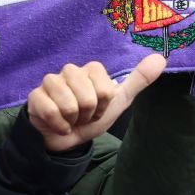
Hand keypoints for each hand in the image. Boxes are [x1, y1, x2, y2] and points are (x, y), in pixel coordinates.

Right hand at [27, 55, 165, 151]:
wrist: (69, 137)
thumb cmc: (93, 115)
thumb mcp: (120, 99)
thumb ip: (139, 79)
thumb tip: (160, 58)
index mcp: (91, 69)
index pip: (106, 90)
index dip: (104, 105)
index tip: (100, 108)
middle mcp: (70, 71)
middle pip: (88, 98)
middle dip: (89, 113)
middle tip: (84, 115)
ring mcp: (50, 82)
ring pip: (69, 105)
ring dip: (74, 120)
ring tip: (72, 118)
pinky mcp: (35, 97)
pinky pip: (51, 112)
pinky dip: (59, 125)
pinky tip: (59, 124)